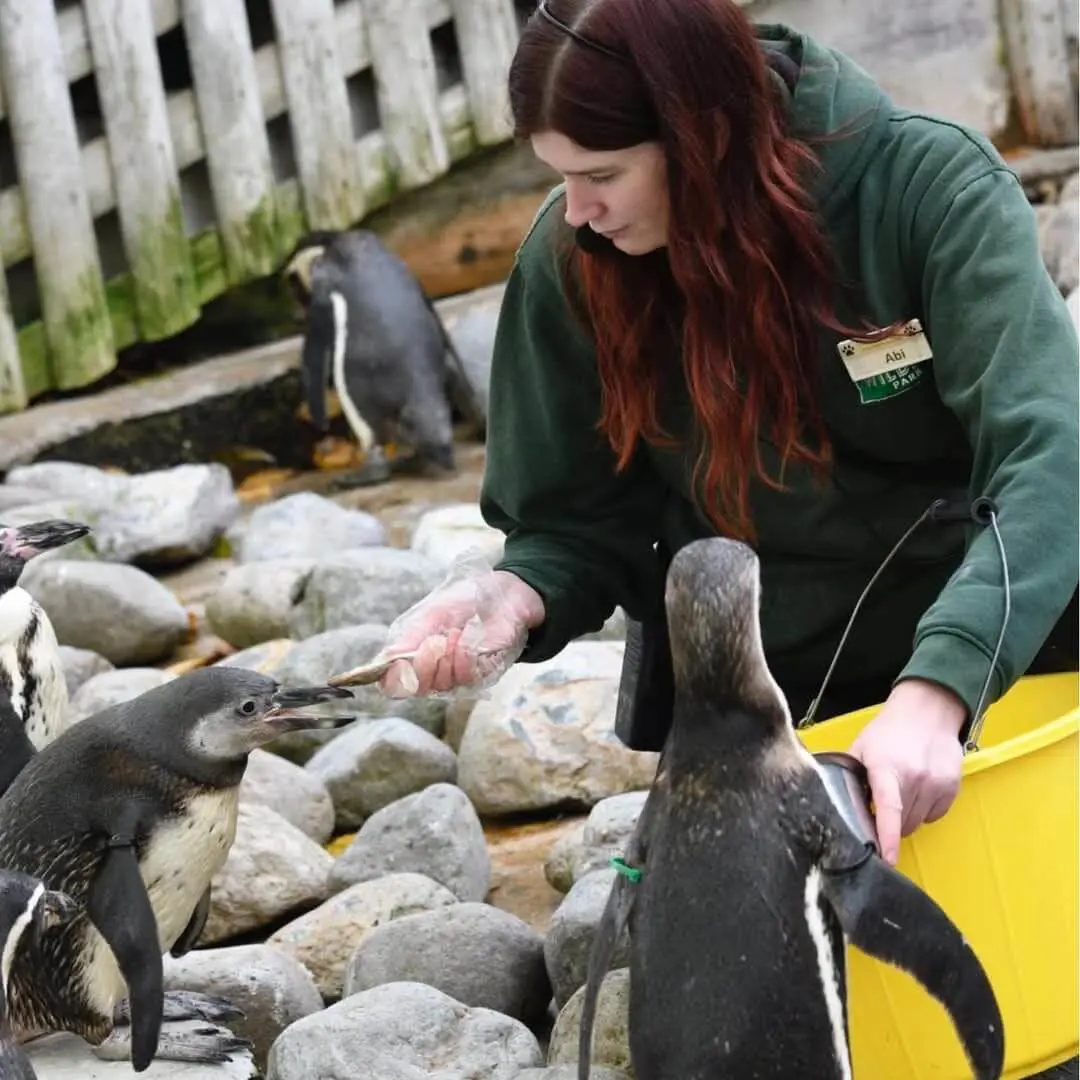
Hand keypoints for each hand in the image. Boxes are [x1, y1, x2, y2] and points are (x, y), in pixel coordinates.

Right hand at [378, 569, 544, 696]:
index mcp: (414, 656)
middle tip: (434, 640)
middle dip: (423, 665)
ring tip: (456, 632)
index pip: (394, 685)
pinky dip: (465, 653)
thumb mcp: (432, 613)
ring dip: (447, 656)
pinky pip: (467, 676)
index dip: (394, 679)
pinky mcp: (483, 675)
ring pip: (442, 685)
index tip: (401, 663)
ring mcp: (458, 676)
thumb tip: (387, 660)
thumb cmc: (465, 601)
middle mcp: (434, 672)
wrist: (503, 591)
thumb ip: (410, 637)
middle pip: (417, 689)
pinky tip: (470, 634)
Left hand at [848, 677, 967, 864]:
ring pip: (917, 823)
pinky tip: (919, 788)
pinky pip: (934, 815)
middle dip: (889, 822)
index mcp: (886, 768)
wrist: (928, 711)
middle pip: (902, 824)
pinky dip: (925, 810)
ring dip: (906, 816)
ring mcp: (936, 783)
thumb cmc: (889, 731)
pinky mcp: (952, 788)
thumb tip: (838, 807)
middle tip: (882, 800)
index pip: (888, 809)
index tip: (887, 859)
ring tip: (901, 790)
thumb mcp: (861, 749)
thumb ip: (851, 777)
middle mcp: (915, 777)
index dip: (887, 838)